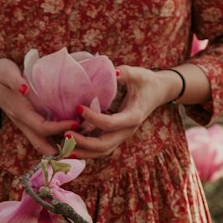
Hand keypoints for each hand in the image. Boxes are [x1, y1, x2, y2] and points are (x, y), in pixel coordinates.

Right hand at [0, 57, 71, 156]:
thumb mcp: (6, 72)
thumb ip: (15, 80)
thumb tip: (25, 88)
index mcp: (20, 113)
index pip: (42, 128)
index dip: (59, 128)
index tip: (76, 123)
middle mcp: (22, 122)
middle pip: (41, 144)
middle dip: (59, 150)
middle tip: (80, 147)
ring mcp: (23, 122)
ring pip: (41, 142)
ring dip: (57, 146)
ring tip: (78, 143)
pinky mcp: (26, 119)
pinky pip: (41, 133)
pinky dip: (54, 137)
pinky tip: (67, 132)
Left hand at [67, 65, 182, 159]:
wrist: (158, 92)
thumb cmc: (147, 81)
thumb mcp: (138, 74)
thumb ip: (126, 73)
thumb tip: (112, 71)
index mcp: (133, 116)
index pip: (110, 123)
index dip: (93, 118)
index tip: (78, 107)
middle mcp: (127, 130)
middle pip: (104, 145)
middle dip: (84, 142)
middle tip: (65, 134)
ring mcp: (122, 135)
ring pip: (102, 151)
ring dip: (83, 152)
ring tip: (64, 148)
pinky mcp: (116, 135)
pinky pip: (101, 147)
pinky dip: (86, 149)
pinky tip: (70, 146)